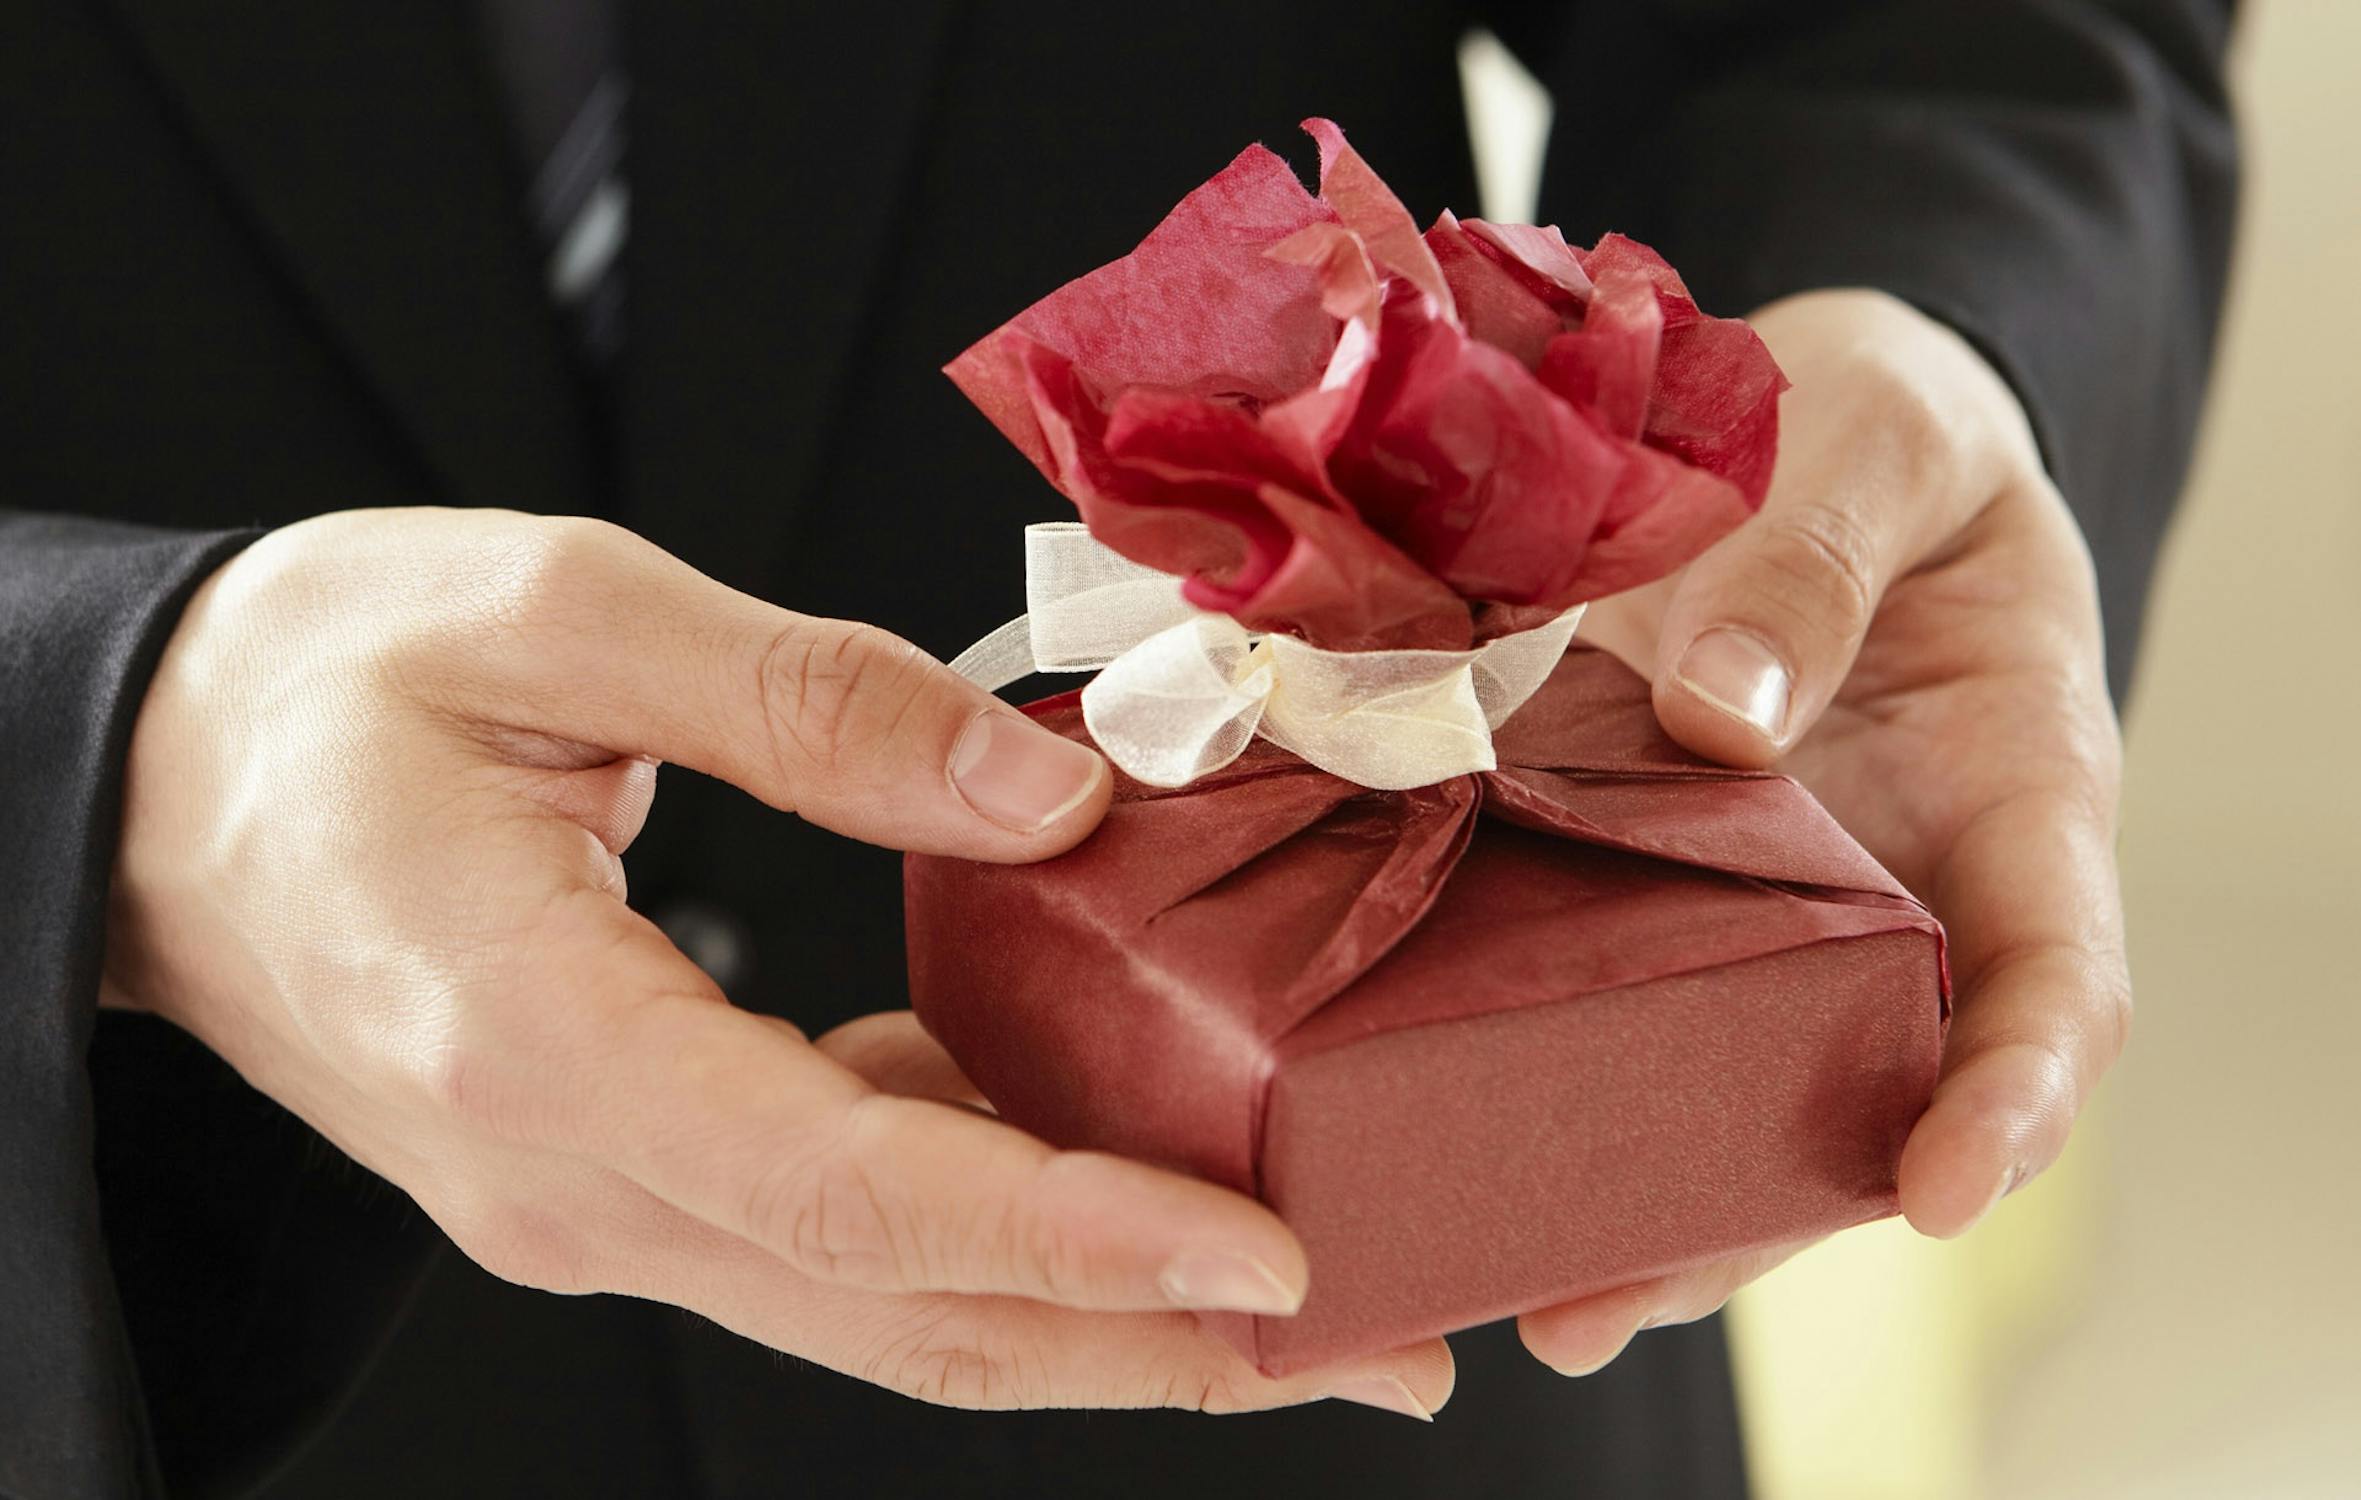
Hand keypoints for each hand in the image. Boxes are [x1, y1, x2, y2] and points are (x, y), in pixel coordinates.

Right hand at [104, 508, 1451, 1419]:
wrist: (150, 788)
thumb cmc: (320, 686)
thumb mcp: (558, 615)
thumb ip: (813, 706)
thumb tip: (1045, 794)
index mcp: (543, 1044)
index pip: (850, 1191)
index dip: (1071, 1235)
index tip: (1263, 1256)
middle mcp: (578, 1177)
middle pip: (908, 1313)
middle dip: (1155, 1342)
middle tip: (1378, 1338)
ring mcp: (601, 1199)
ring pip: (889, 1306)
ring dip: (1100, 1312)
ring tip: (1297, 1298)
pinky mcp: (629, 1168)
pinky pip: (840, 1229)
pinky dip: (993, 1225)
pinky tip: (1116, 1171)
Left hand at [1521, 290, 2128, 1372]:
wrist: (1789, 414)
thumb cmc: (1880, 424)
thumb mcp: (1880, 439)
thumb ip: (1819, 554)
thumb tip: (1726, 717)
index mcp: (2008, 792)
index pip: (2051, 980)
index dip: (2008, 1096)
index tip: (1944, 1183)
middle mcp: (1882, 881)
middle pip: (1845, 1088)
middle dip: (1744, 1211)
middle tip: (1610, 1294)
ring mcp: (1745, 891)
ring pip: (1702, 1068)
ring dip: (1613, 1179)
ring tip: (1504, 1274)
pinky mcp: (1616, 861)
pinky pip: (1576, 966)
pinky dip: (1508, 1038)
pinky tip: (1410, 1098)